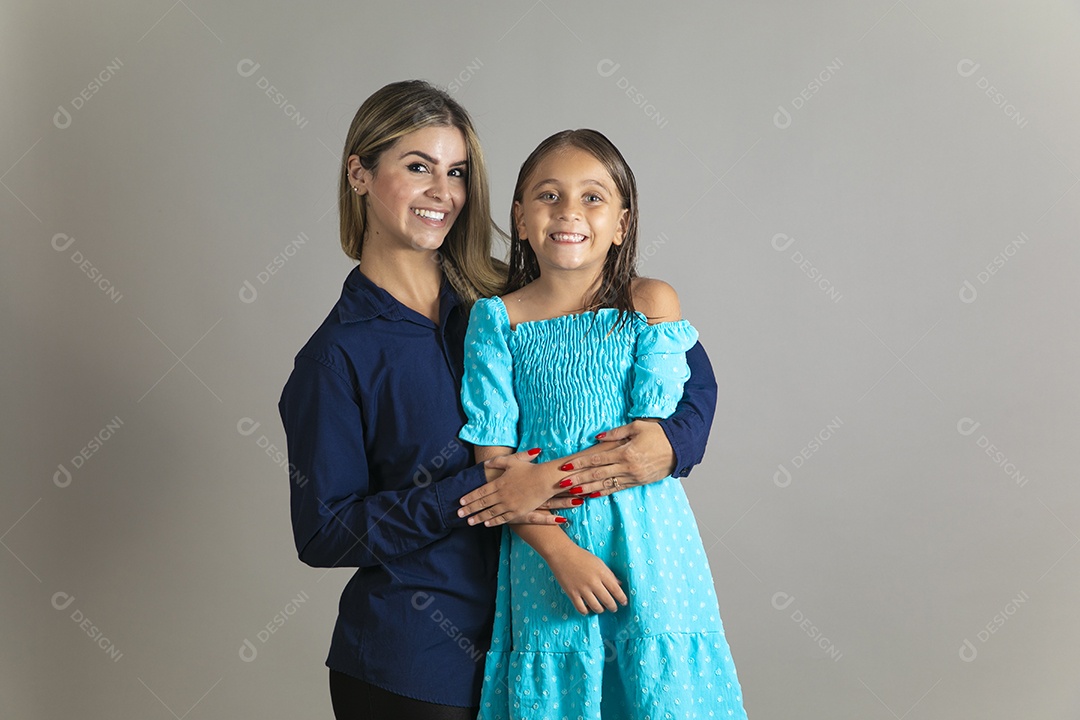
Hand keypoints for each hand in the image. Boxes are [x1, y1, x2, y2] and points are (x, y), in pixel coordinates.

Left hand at [457, 449, 563, 526]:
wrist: (545, 480)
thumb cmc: (529, 469)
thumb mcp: (512, 461)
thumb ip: (497, 462)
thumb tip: (486, 464)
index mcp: (499, 483)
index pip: (480, 492)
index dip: (470, 497)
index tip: (461, 502)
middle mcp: (501, 495)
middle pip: (482, 504)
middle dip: (469, 510)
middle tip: (458, 514)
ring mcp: (509, 505)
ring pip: (490, 513)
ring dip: (478, 517)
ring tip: (470, 522)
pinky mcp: (518, 512)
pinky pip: (503, 518)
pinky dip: (493, 521)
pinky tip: (487, 523)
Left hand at [542, 420, 675, 508]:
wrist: (679, 447)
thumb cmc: (658, 433)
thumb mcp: (637, 427)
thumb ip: (616, 433)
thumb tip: (597, 437)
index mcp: (626, 452)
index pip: (597, 459)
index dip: (580, 463)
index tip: (566, 466)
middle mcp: (628, 467)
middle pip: (597, 474)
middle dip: (578, 479)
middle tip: (561, 483)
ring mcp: (633, 476)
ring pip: (606, 484)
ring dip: (588, 489)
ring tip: (572, 492)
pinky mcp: (638, 482)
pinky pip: (617, 489)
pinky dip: (604, 492)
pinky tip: (592, 496)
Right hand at [547, 545, 628, 614]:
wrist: (562, 553)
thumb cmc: (581, 556)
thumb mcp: (599, 562)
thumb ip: (609, 574)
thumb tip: (619, 585)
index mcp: (601, 573)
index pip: (616, 590)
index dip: (622, 598)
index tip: (624, 602)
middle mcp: (593, 582)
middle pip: (608, 601)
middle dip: (613, 607)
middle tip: (614, 608)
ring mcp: (582, 589)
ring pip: (596, 607)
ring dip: (601, 610)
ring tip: (601, 608)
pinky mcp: (571, 593)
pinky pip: (581, 609)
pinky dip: (586, 611)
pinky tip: (587, 608)